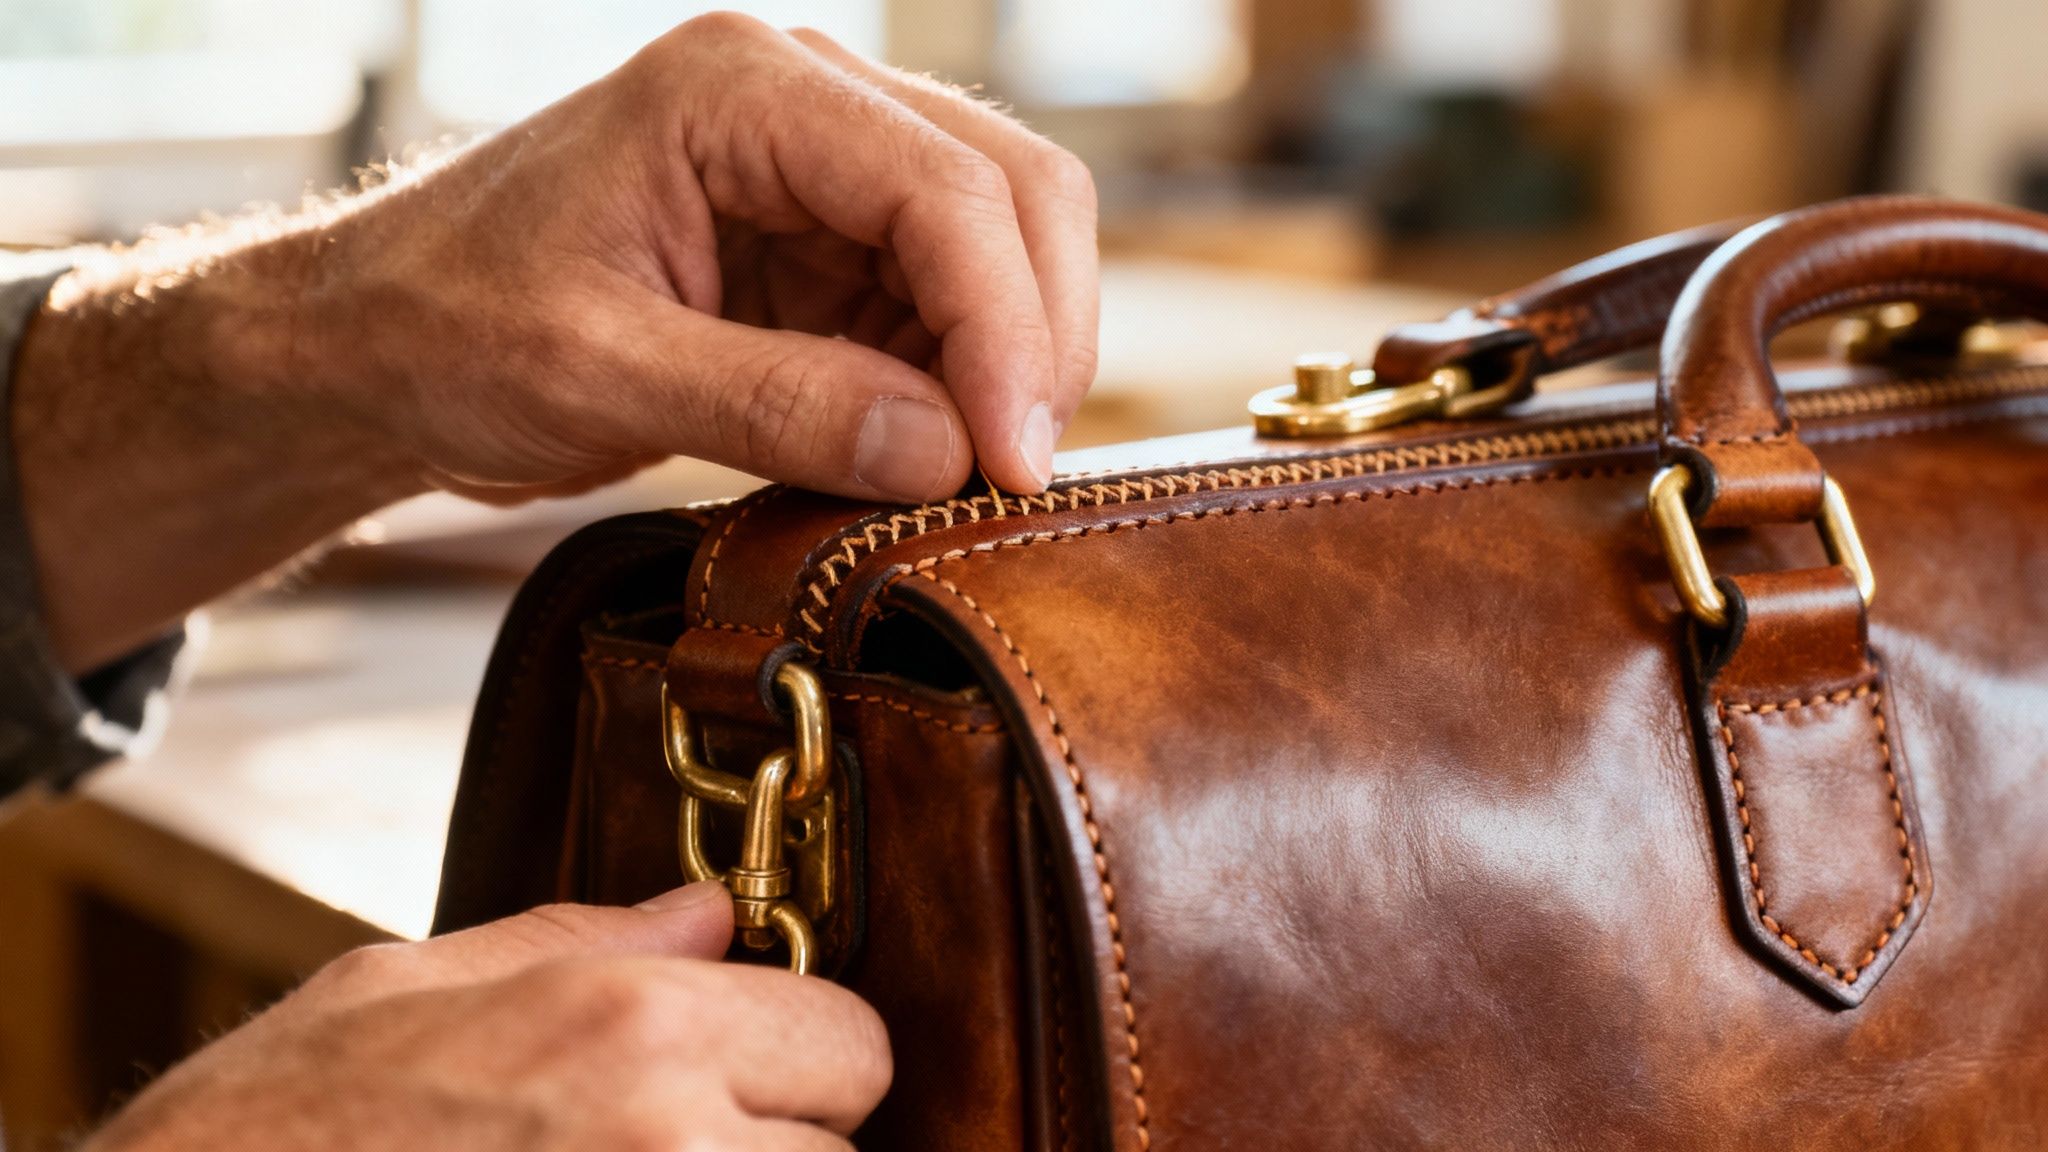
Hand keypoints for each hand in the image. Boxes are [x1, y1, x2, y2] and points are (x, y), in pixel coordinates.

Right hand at [84, 883, 891, 1149]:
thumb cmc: (265, 1139)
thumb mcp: (400, 988)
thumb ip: (583, 942)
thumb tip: (710, 918)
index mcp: (633, 1028)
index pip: (854, 1041)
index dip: (803, 1058)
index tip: (752, 1076)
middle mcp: (674, 1143)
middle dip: (774, 1146)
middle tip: (666, 1146)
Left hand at [299, 13, 1097, 502]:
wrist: (376, 347)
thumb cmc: (445, 326)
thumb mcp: (596, 370)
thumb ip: (776, 403)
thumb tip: (948, 453)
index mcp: (740, 86)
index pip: (943, 187)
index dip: (1005, 330)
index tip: (1009, 464)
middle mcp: (804, 103)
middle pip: (1013, 193)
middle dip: (1037, 338)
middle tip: (1015, 478)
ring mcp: (826, 175)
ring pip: (1006, 250)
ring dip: (1011, 365)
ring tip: (968, 478)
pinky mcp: (829, 252)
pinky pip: (949, 310)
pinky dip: (965, 386)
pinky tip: (928, 456)